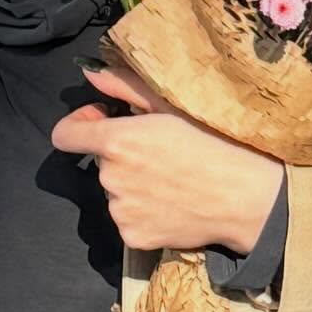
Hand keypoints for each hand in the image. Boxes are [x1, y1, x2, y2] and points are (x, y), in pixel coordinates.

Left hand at [50, 64, 284, 254]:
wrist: (247, 198)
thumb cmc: (216, 143)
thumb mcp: (173, 106)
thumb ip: (125, 87)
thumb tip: (91, 74)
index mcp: (117, 141)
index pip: (64, 135)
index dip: (79, 124)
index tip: (103, 120)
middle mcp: (111, 178)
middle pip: (101, 162)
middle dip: (122, 156)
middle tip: (161, 154)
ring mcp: (121, 212)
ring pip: (116, 192)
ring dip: (133, 185)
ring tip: (172, 181)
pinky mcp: (133, 238)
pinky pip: (128, 220)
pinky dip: (143, 213)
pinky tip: (173, 205)